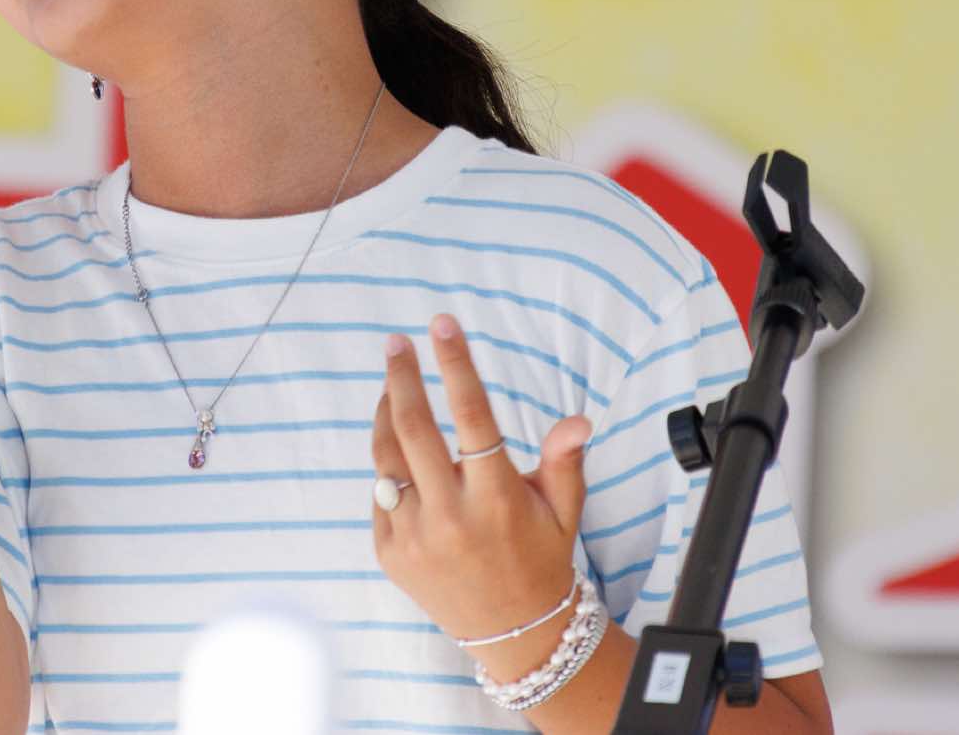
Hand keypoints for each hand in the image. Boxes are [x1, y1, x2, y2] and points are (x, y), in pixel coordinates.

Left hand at [370, 313, 592, 675]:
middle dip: (402, 376)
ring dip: (385, 413)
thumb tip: (577, 420)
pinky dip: (389, 467)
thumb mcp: (564, 510)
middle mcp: (452, 515)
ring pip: (387, 456)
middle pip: (413, 426)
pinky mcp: (390, 551)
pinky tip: (401, 453)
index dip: (456, 364)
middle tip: (396, 343)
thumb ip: (564, 460)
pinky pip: (381, 493)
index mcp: (498, 497)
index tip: (442, 324)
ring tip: (392, 385)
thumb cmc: (541, 557)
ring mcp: (414, 535)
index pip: (472, 414)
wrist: (514, 633)